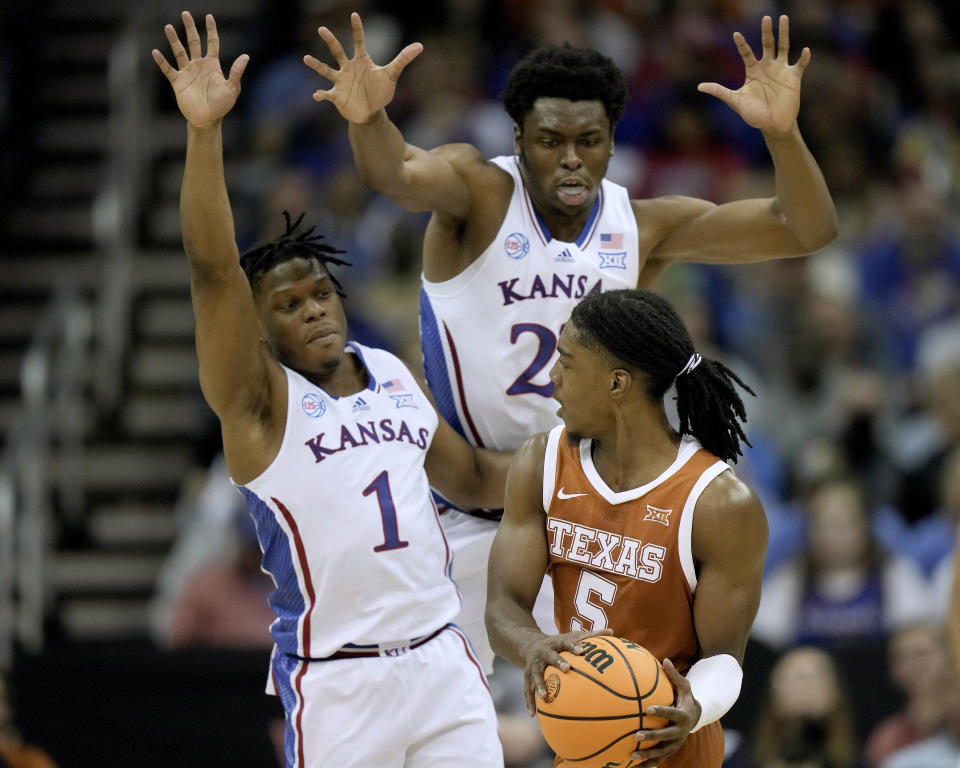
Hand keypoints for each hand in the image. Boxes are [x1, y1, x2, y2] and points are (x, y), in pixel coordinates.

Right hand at [152, 12, 248, 127]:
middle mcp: (199, 65)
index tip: (209, 17)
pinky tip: (156, 52)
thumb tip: (246, 56)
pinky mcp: (178, 82)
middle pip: (194, 42)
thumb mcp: (232, 88)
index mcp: (212, 65)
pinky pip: (168, 69)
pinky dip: (162, 61)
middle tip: (185, 14)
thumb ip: (236, 72)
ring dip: (174, 40)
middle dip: (190, 28)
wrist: (208, 120)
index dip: (211, 30)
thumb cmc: (222, 106)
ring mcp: (187, 73)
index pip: (212, 43)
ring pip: (179, 52)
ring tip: (168, 27)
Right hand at [303, 12, 422, 123]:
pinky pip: (326, 93)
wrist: (371, 112)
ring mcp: (341, 81)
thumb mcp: (392, 75)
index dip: (357, 28)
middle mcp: (348, 68)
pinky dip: (321, 94)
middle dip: (330, 40)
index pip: (359, 41)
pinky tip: (316, 95)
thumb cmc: (380, 92)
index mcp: (361, 61)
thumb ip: (403, 59)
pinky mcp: (337, 96)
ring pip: (326, 70)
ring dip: (317, 65)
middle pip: (338, 51)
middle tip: (322, 29)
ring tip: (306, 58)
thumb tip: (420, 46)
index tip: (354, 15)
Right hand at [521, 628, 612, 715]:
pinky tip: (532, 716)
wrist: (530, 644)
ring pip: (535, 675)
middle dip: (557, 662)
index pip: (566, 643)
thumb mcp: (572, 636)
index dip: (573, 646)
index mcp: (556, 643)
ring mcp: (533, 665)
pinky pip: (527, 690)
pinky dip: (530, 702)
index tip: (581, 651)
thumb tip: (612, 631)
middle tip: (567, 669)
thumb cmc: (559, 644)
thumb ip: (591, 635)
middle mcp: (543, 653)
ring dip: (539, 685)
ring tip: (545, 697)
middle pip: (550, 656)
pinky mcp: (527, 676)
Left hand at [629, 659, 699, 765]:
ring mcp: (676, 743)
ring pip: (662, 752)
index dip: (661, 712)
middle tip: (635, 735)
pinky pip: (659, 759)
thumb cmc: (685, 698)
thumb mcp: (685, 686)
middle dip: (651, 737)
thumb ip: (674, 675)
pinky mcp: (671, 749)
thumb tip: (665, 659)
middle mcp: (680, 731)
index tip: (648, 709)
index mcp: (683, 715)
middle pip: (666, 736)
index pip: (671, 713)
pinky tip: (633, 767)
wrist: (697, 717)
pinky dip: (648, 764)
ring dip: (647, 755)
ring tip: (632, 756)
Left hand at [698, 15, 808, 135]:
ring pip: (783, 47)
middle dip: (766, 31)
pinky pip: (800, 65)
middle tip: (766, 18)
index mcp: (753, 71)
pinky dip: (803, 58)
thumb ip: (719, 91)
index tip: (735, 35)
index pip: (746, 53)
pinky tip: (805, 50)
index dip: (741, 44)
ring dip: (784, 33)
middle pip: (767, 44)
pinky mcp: (793, 78)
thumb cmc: (753, 114)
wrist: (772, 125)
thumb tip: (699, 86)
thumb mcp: (735, 101)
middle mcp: (767, 67)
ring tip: (784, 18)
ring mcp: (781, 70)